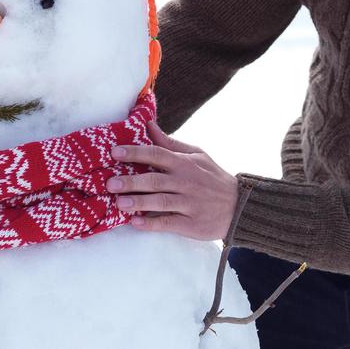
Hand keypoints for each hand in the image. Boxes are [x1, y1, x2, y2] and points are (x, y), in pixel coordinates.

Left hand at [107, 120, 240, 240]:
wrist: (239, 206)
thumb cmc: (212, 178)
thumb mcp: (197, 155)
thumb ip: (170, 143)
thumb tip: (148, 125)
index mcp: (185, 163)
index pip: (157, 154)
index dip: (135, 153)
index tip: (114, 152)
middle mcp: (186, 182)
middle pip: (155, 180)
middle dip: (131, 181)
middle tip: (110, 183)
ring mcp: (189, 204)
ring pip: (160, 202)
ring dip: (138, 203)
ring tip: (118, 203)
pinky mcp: (190, 224)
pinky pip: (168, 223)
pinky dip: (151, 223)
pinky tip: (135, 223)